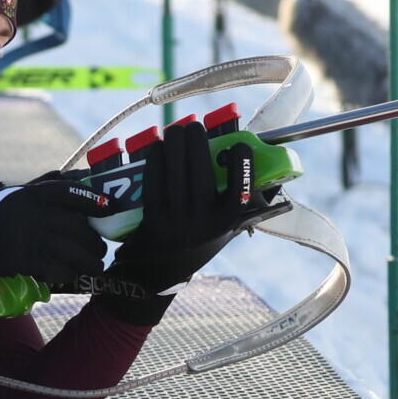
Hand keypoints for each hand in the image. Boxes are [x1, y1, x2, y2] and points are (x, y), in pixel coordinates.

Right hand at [0, 176, 106, 312]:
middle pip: (78, 227)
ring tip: (96, 266)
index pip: (72, 193)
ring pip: (74, 251)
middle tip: (102, 249)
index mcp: (32, 194)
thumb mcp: (15, 195)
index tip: (111, 208)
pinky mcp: (26, 262)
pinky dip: (70, 273)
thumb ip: (45, 186)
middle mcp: (34, 213)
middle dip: (95, 242)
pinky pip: (59, 269)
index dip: (95, 200)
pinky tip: (72, 275)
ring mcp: (30, 238)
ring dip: (90, 261)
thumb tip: (79, 177)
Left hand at [90, 122, 255, 325]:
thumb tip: (245, 162)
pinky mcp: (152, 213)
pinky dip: (155, 157)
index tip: (240, 145)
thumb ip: (232, 202)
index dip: (243, 164)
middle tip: (194, 126)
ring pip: (175, 169)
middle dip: (197, 140)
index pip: (240, 191)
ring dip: (174, 142)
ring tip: (176, 130)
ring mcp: (176, 217)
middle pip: (201, 171)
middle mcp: (202, 220)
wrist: (157, 272)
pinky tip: (158, 147)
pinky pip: (154, 177)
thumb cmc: (195, 241)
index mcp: (226, 221)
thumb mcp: (222, 228)